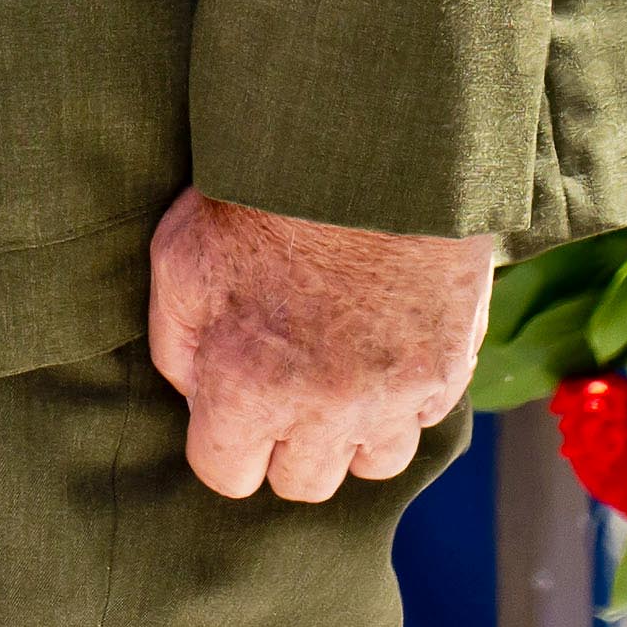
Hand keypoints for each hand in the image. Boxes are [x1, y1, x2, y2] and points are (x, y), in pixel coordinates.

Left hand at [148, 190, 497, 503]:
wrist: (368, 143)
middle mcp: (324, 408)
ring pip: (372, 463)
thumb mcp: (181, 256)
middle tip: (289, 381)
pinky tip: (387, 341)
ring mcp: (393, 394)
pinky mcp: (448, 369)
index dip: (225, 440)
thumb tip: (196, 395)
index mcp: (247, 385)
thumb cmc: (263, 195)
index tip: (235, 402)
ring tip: (344, 370)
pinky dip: (406, 393)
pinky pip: (424, 417)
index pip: (226, 475)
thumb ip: (177, 344)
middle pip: (303, 483)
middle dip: (288, 441)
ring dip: (354, 431)